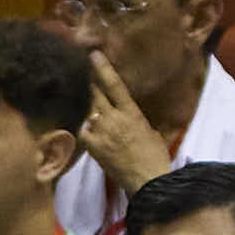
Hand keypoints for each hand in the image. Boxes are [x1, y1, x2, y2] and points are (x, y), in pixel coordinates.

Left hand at [79, 53, 174, 193]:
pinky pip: (83, 131)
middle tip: (80, 74)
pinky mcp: (94, 147)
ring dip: (88, 109)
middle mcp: (114, 118)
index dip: (103, 68)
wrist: (147, 179)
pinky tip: (89, 131)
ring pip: (88, 112)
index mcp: (131, 112)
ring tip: (84, 105)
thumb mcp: (151, 132)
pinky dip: (84, 129)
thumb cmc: (154, 156)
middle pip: (95, 95)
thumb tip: (131, 117)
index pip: (115, 85)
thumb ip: (138, 120)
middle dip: (88, 84)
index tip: (93, 55)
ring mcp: (102, 132)